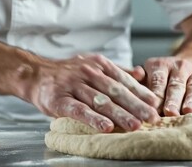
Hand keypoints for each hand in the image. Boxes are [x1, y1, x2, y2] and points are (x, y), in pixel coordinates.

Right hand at [27, 54, 160, 132]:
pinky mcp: (60, 100)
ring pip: (100, 101)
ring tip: (135, 125)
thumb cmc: (68, 74)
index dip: (140, 92)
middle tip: (152, 117)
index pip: (124, 80)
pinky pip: (79, 110)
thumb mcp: (93, 65)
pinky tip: (106, 127)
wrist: (36, 75)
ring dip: (119, 114)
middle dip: (136, 105)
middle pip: (116, 91)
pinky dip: (93, 119)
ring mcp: (73, 85)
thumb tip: (141, 72)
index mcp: (99, 65)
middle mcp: (88, 73)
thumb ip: (117, 70)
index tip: (155, 103)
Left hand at [129, 57, 191, 115]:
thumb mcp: (150, 70)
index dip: (156, 96)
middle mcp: (179, 67)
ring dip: (191, 100)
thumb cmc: (165, 74)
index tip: (153, 109)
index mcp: (161, 65)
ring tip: (188, 111)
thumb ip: (141, 76)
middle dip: (173, 100)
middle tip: (169, 112)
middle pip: (176, 85)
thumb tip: (135, 73)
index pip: (158, 81)